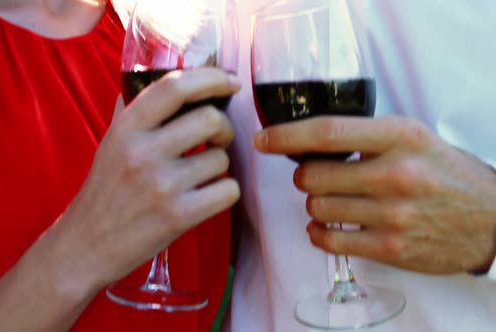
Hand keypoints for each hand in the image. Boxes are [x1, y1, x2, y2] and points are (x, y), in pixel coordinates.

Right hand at [54, 68, 240, 288]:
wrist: (85, 247)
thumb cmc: (104, 193)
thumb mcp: (110, 144)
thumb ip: (136, 112)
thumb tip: (169, 79)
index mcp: (126, 129)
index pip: (174, 86)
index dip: (211, 78)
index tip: (230, 82)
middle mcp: (143, 153)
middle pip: (210, 119)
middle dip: (224, 128)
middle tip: (217, 139)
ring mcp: (162, 186)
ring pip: (222, 159)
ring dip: (219, 167)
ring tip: (199, 177)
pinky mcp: (179, 217)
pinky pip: (228, 191)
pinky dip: (225, 192)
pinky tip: (207, 197)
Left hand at [254, 116, 495, 273]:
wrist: (491, 219)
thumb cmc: (445, 174)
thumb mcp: (414, 139)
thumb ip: (366, 138)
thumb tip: (307, 142)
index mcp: (400, 137)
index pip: (328, 132)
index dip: (287, 135)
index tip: (264, 139)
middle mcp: (395, 174)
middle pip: (313, 175)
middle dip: (304, 176)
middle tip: (316, 176)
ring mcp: (393, 214)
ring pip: (317, 207)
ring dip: (315, 204)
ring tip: (336, 201)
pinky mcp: (391, 248)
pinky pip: (329, 240)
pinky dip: (319, 233)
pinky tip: (330, 226)